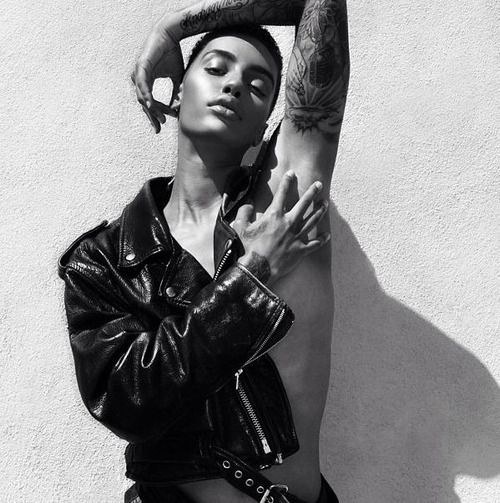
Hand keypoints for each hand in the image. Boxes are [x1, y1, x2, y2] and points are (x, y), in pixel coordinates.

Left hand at [131, 25, 183, 133]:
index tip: (161, 125)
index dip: (155, 115)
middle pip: (144, 103)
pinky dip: (146, 95)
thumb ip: (175, 92)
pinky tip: (150, 104)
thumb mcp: (176, 77)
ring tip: (159, 118)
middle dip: (152, 115)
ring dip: (151, 108)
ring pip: (142, 96)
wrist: (171, 35)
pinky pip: (142, 84)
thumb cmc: (172, 54)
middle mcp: (140, 78)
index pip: (149, 102)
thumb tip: (178, 106)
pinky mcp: (140, 66)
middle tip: (159, 126)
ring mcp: (138, 72)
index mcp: (146, 81)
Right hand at [233, 171, 329, 285]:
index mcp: (274, 216)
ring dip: (320, 211)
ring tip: (326, 203)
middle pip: (304, 204)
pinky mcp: (301, 250)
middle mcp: (288, 223)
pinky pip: (315, 244)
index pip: (282, 194)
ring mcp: (296, 237)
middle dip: (312, 192)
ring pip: (312, 220)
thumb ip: (244, 212)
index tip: (292, 173)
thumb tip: (248, 204)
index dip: (287, 182)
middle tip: (319, 184)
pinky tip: (327, 235)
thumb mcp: (240, 227)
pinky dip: (322, 240)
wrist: (258, 269)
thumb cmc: (248, 248)